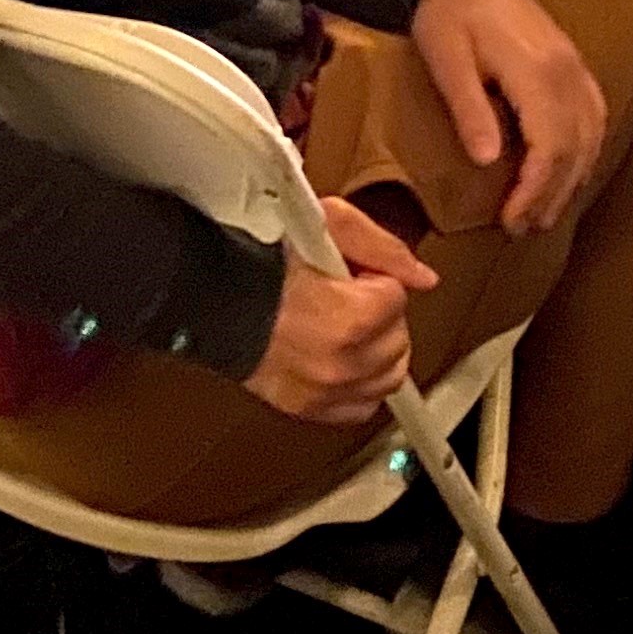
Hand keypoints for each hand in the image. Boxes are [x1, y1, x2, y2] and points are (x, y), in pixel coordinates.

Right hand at [246, 198, 435, 423]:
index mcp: (351, 318)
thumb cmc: (258, 256)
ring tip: (346, 326)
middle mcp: (341, 364)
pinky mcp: (307, 409)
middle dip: (381, 315)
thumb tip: (423, 278)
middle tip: (348, 296)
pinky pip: (361, 407)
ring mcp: (325, 392)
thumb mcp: (325, 224)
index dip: (372, 278)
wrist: (208, 296)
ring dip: (376, 350)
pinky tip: (342, 360)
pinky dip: (360, 385)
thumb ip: (383, 248)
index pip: (397, 298)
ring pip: (388, 378)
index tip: (346, 272)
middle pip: (399, 340)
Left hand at [410, 0, 606, 235]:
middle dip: (551, 195)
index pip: (550, 144)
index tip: (511, 219)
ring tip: (544, 214)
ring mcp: (576, 67)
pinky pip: (595, 117)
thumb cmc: (449, 15)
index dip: (535, 190)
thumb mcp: (445, 59)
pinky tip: (568, 173)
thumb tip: (488, 161)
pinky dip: (585, 152)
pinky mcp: (575, 65)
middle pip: (574, 148)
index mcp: (536, 69)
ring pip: (591, 136)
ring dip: (571, 180)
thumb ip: (469, 108)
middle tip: (523, 228)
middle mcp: (566, 70)